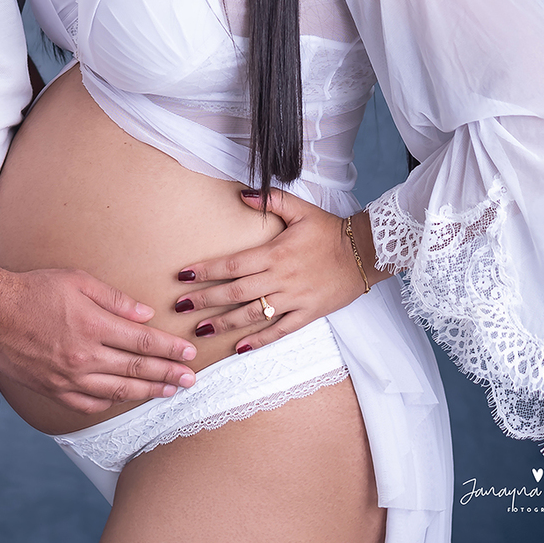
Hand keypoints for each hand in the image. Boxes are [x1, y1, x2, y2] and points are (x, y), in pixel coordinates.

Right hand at [0, 266, 198, 415]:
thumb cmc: (33, 290)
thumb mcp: (77, 281)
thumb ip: (114, 300)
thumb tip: (145, 316)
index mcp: (92, 326)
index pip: (142, 341)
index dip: (169, 348)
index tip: (189, 353)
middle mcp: (83, 357)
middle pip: (136, 369)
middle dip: (168, 374)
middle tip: (191, 379)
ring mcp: (68, 377)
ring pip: (118, 390)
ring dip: (147, 392)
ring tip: (170, 392)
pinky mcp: (53, 389)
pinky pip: (89, 404)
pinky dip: (111, 402)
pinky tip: (125, 399)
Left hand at [172, 191, 391, 353]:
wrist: (364, 254)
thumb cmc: (330, 231)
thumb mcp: (301, 208)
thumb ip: (271, 200)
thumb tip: (242, 194)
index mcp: (275, 253)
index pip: (232, 264)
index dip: (206, 271)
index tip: (183, 276)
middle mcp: (280, 278)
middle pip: (234, 292)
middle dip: (204, 300)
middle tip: (179, 307)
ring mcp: (293, 299)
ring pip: (252, 314)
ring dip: (224, 324)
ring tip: (200, 330)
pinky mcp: (307, 314)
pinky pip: (279, 331)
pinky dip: (259, 340)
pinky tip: (239, 348)